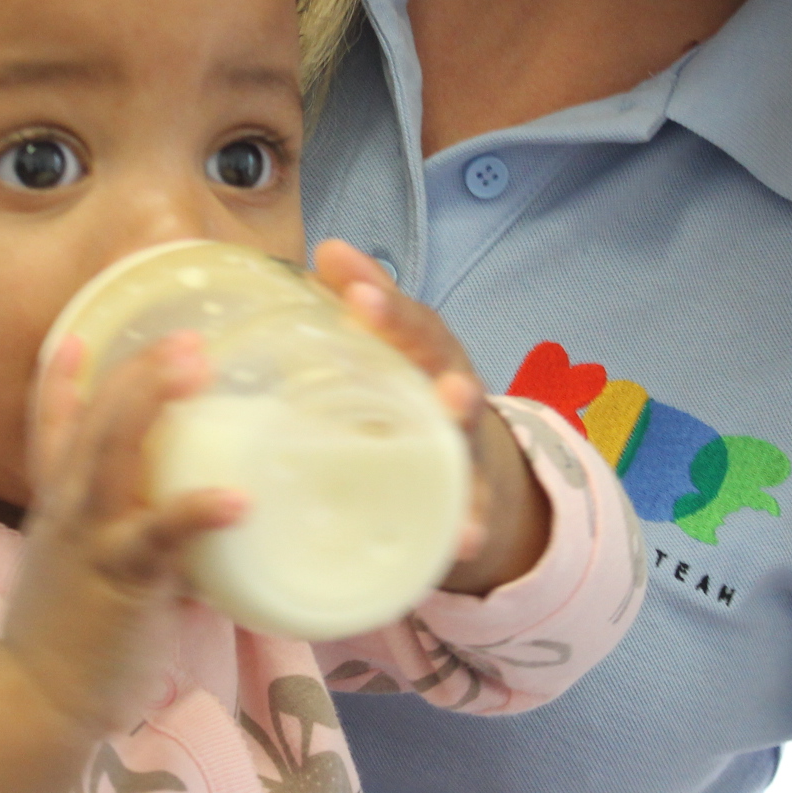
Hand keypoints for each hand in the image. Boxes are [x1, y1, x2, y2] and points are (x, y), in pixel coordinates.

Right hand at [1, 330, 245, 735]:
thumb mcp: (94, 578)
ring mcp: (90, 538)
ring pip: (112, 453)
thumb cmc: (75, 642)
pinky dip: (198, 511)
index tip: (79, 334)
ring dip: (152, 403)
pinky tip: (238, 499)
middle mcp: (67, 510)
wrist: (36, 700)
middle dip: (136, 372)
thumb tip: (206, 553)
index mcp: (58, 507)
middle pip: (93, 419)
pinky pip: (161, 535)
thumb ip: (146, 553)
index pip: (51, 428)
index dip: (62, 380)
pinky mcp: (120, 577)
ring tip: (197, 367)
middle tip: (186, 337)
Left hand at [312, 238, 549, 594]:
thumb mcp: (391, 351)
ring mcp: (462, 454)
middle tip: (442, 378)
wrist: (466, 474)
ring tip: (456, 424)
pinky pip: (467, 519)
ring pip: (465, 448)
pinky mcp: (464, 507)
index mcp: (428, 359)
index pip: (413, 327)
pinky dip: (467, 528)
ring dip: (462, 441)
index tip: (358, 295)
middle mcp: (451, 400)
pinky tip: (461, 541)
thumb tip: (324, 252)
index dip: (388, 310)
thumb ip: (359, 301)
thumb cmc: (411, 397)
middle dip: (448, 375)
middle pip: (453, 381)